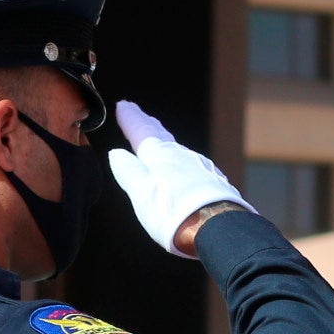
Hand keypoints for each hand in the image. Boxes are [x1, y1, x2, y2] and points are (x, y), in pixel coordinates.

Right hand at [105, 99, 249, 256]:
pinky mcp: (213, 183)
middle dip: (147, 124)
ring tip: (156, 139)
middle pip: (161, 136)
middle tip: (138, 113)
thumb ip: (128, 171)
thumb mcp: (141, 192)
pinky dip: (178, 159)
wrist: (217, 227)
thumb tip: (117, 153)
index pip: (142, 132)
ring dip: (164, 141)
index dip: (131, 119)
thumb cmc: (173, 211)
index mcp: (160, 156)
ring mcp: (200, 168)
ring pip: (176, 149)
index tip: (123, 106)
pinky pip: (189, 163)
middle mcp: (181, 156)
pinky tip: (180, 167)